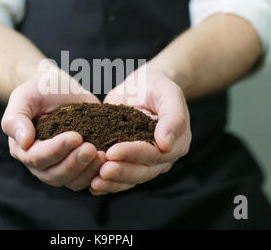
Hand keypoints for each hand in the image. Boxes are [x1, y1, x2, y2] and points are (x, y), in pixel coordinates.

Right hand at [1, 68, 105, 190]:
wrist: (61, 88)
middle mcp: (39, 163)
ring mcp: (59, 166)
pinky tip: (108, 161)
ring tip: (102, 155)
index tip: (76, 136)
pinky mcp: (78, 166)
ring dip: (87, 171)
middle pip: (54, 175)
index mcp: (23, 148)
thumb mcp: (25, 96)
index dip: (56, 150)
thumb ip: (16, 118)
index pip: (36, 158)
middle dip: (74, 163)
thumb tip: (24, 143)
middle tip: (91, 148)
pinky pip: (86, 179)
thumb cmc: (40, 90)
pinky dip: (97, 174)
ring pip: (71, 182)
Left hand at [90, 68, 191, 194]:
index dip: (133, 154)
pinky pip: (121, 178)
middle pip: (143, 171)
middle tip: (102, 170)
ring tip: (95, 182)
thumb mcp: (168, 92)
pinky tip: (93, 185)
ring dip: (114, 182)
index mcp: (177, 142)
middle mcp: (163, 157)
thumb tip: (167, 145)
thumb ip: (173, 117)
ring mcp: (145, 161)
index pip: (155, 154)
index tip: (112, 152)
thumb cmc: (156, 86)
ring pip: (131, 179)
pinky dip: (108, 184)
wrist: (141, 86)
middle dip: (122, 171)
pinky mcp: (128, 160)